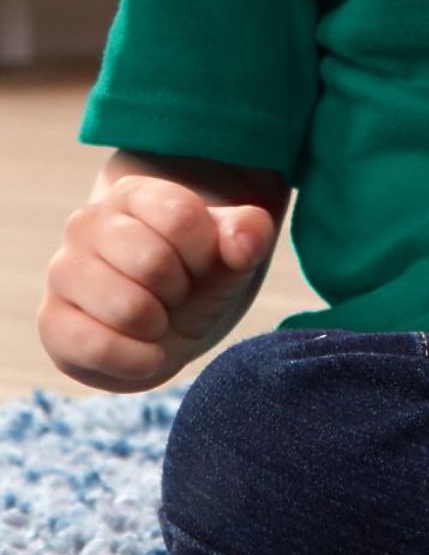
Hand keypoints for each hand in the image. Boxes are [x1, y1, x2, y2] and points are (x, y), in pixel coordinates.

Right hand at [38, 176, 278, 391]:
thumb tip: (242, 243)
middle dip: (181, 291)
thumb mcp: (233, 253)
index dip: (206, 252)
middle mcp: (88, 223)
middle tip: (177, 295)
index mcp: (134, 195)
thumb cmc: (200, 279)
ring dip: (160, 325)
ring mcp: (63, 271)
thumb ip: (248, 233)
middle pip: (153, 262)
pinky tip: (147, 352)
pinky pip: (97, 347)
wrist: (167, 330)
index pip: (181, 216)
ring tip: (157, 318)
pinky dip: (138, 360)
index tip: (203, 264)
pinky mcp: (52, 321)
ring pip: (127, 307)